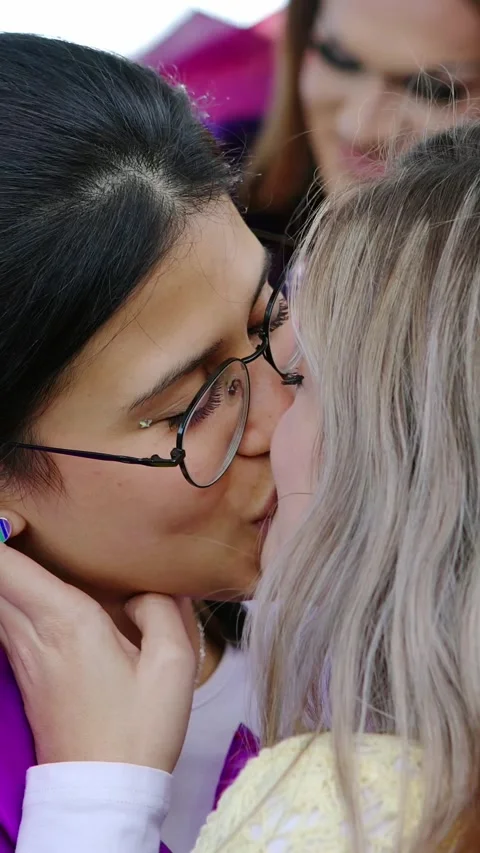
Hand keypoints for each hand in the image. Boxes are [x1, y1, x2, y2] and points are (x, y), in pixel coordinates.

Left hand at [0, 543, 197, 771]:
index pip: (7, 566)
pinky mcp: (23, 674)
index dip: (2, 533)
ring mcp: (22, 656)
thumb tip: (146, 589)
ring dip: (5, 573)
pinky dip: (8, 597)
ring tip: (26, 547)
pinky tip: (33, 593)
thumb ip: (164, 610)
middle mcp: (34, 633)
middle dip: (2, 547)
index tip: (18, 514)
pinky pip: (3, 621)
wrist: (102, 789)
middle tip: (22, 523)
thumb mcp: (174, 665)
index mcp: (67, 621)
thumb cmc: (139, 728)